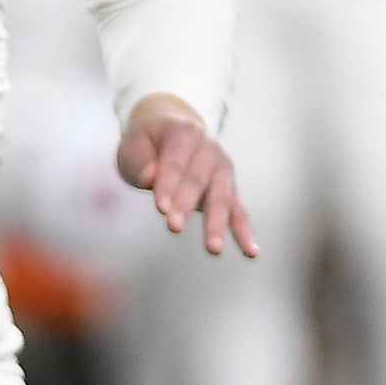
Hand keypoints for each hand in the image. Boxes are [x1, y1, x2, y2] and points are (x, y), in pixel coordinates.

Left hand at [116, 94, 254, 257]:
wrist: (168, 135)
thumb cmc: (147, 144)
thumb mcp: (134, 146)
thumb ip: (140, 161)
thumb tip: (149, 177)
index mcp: (186, 132)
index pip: (176, 161)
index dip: (168, 184)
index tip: (161, 208)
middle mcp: (210, 149)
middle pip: (199, 179)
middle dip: (186, 204)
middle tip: (173, 227)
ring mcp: (223, 169)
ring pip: (222, 197)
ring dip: (217, 223)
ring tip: (213, 249)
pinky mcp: (229, 190)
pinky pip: (239, 212)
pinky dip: (244, 232)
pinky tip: (251, 252)